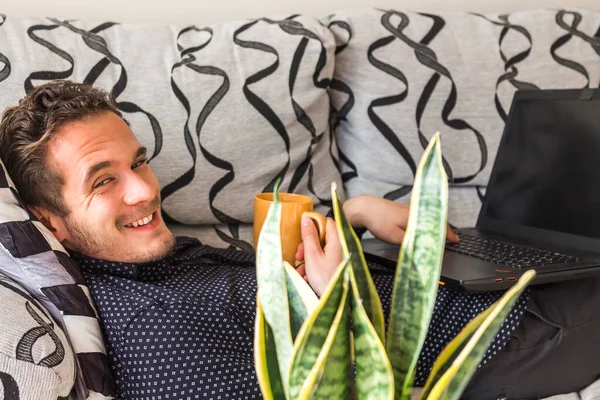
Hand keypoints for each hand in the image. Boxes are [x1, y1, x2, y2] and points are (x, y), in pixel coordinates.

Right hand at [295, 216, 341, 295]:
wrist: (333, 298)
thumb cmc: (325, 279)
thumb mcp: (312, 255)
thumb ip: (309, 236)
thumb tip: (306, 219)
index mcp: (336, 241)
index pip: (326, 222)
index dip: (314, 223)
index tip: (303, 229)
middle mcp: (338, 247)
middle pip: (320, 237)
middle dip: (307, 245)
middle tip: (300, 254)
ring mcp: (337, 257)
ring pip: (318, 249)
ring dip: (307, 257)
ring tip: (301, 269)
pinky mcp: (333, 266)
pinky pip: (321, 260)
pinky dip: (312, 265)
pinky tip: (306, 275)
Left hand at [343, 195, 458, 244]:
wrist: (364, 208)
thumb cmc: (378, 221)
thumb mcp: (395, 237)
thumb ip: (410, 243)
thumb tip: (423, 247)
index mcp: (416, 217)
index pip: (437, 225)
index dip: (447, 234)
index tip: (455, 241)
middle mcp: (415, 211)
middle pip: (435, 220)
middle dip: (444, 230)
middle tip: (451, 239)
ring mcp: (409, 209)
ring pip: (427, 218)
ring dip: (435, 226)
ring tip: (440, 235)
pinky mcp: (402, 210)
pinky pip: (419, 217)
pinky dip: (426, 223)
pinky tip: (424, 228)